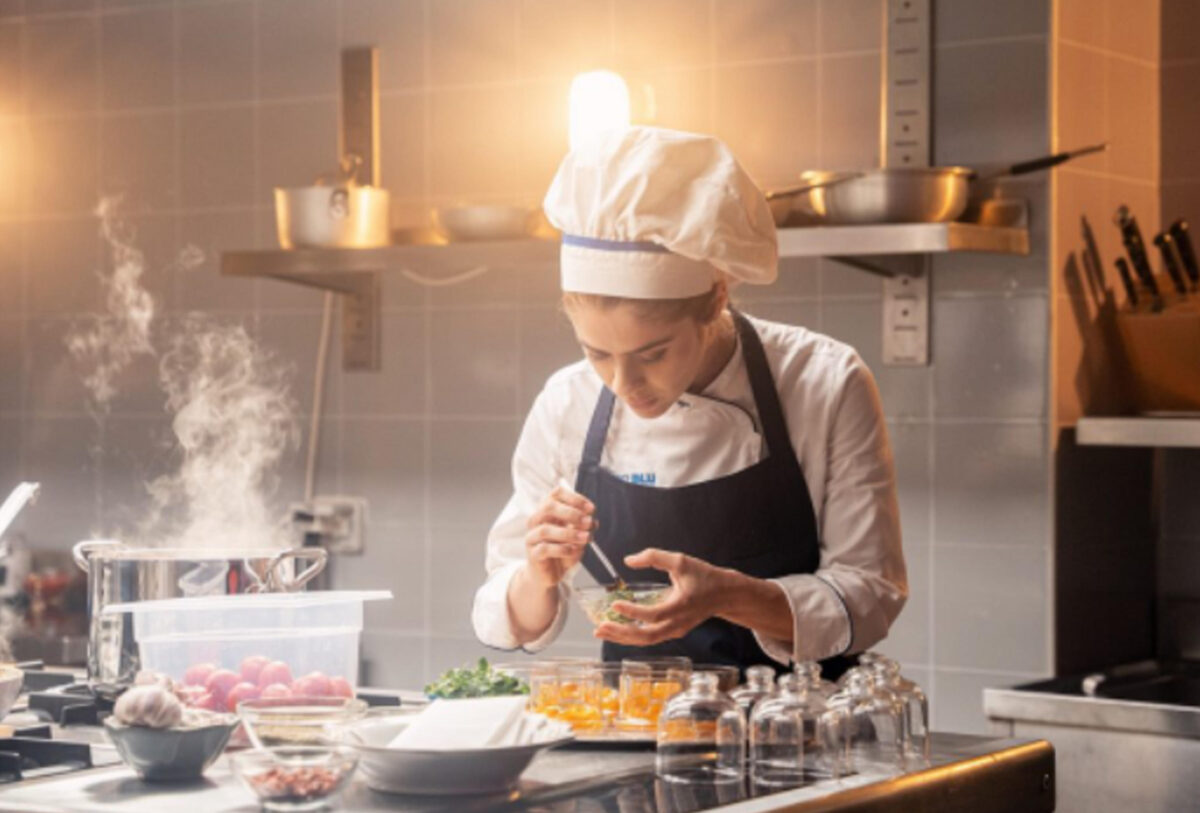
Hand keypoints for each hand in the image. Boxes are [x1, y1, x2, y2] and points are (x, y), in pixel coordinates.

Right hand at [522, 484, 595, 589]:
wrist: (550, 574)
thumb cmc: (564, 551)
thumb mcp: (577, 536)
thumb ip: (583, 527)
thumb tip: (591, 521)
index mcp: (548, 511)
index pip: (556, 494)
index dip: (575, 498)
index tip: (591, 509)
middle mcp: (537, 521)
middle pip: (548, 507)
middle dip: (571, 513)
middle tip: (588, 522)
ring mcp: (532, 537)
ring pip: (545, 529)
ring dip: (569, 533)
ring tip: (585, 538)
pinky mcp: (533, 554)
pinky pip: (544, 548)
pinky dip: (561, 548)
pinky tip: (572, 550)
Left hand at [594, 548, 733, 645]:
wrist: (724, 594)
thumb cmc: (703, 576)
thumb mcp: (680, 560)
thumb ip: (654, 557)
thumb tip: (628, 560)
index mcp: (681, 606)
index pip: (654, 615)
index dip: (634, 612)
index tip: (615, 603)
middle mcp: (678, 623)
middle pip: (647, 636)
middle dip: (621, 633)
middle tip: (599, 627)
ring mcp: (676, 631)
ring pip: (646, 640)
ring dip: (622, 637)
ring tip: (601, 632)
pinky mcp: (673, 632)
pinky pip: (650, 638)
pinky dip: (631, 636)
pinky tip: (616, 630)